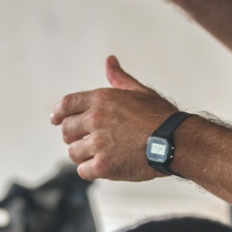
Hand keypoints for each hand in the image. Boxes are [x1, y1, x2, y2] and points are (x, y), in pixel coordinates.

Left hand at [51, 56, 179, 181]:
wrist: (176, 142)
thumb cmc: (160, 116)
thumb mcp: (139, 91)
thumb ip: (119, 78)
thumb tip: (109, 60)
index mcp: (101, 99)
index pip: (66, 104)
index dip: (58, 113)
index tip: (55, 120)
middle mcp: (95, 119)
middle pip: (66, 130)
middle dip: (71, 136)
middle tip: (82, 141)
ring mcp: (98, 144)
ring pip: (73, 152)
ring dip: (81, 154)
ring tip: (95, 155)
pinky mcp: (103, 166)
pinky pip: (83, 170)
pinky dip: (89, 170)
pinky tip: (100, 167)